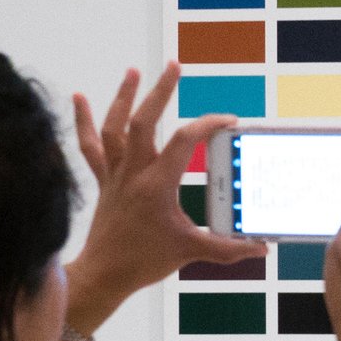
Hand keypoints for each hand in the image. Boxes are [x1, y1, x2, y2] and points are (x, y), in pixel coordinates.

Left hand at [66, 63, 265, 324]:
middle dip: (160, 91)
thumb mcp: (192, 252)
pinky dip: (83, 121)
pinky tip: (78, 98)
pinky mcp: (104, 181)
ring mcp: (116, 175)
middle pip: (143, 122)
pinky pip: (90, 146)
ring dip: (123, 97)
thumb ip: (229, 248)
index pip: (185, 142)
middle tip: (174, 66)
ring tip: (133, 72)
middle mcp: (134, 173)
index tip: (229, 121)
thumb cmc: (144, 262)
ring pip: (114, 127)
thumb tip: (261, 249)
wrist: (104, 275)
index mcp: (157, 185)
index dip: (208, 126)